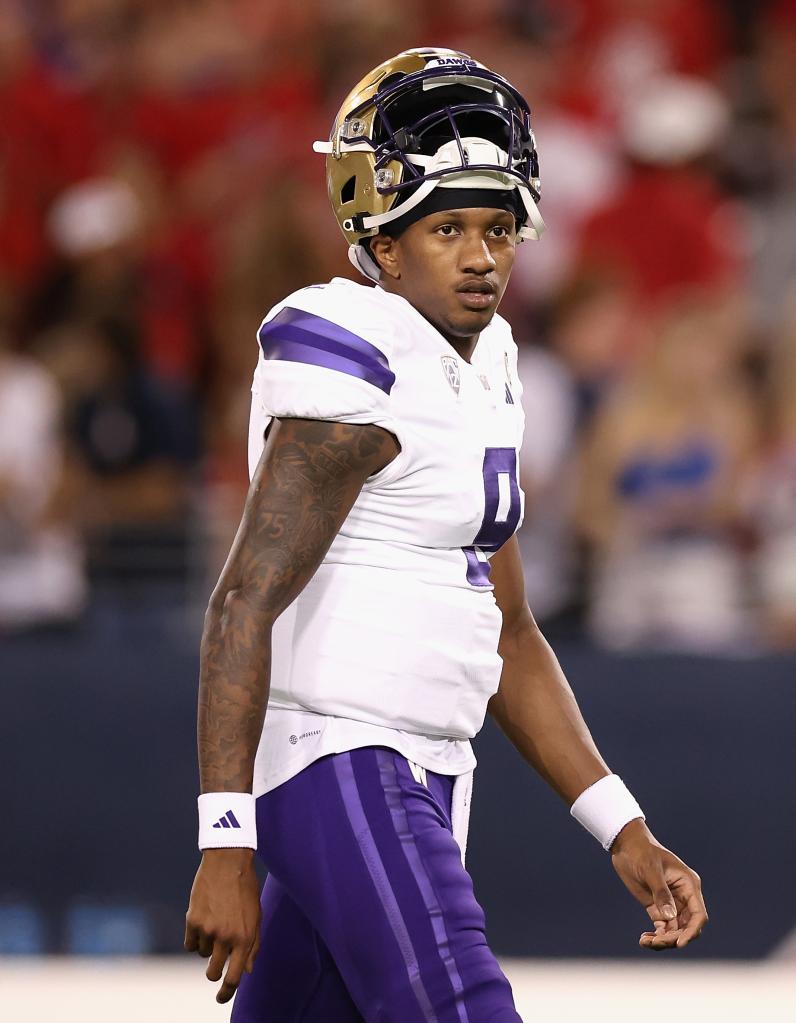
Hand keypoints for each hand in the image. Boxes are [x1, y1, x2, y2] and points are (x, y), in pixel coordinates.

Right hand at [184, 848, 261, 1002]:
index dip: (226, 992)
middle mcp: (226, 937)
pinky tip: (203, 919)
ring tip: (216, 920)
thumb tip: (247, 971)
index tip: (220, 999)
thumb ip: (253, 945)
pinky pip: (190, 943)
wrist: (228, 861)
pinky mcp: (192, 920)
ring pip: (202, 954)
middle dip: (214, 971)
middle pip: (213, 973)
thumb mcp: (256, 916)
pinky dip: (195, 937)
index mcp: (245, 938)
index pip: (234, 977)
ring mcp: (208, 929)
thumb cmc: (245, 889)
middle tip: (216, 961)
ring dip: (207, 944)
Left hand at [610, 819, 707, 950]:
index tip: (679, 943)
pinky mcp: (657, 907)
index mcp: (689, 885)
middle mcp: (683, 897)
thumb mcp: (650, 870)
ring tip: (645, 941)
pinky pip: (662, 928)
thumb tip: (670, 917)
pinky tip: (643, 939)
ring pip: (674, 931)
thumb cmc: (641, 851)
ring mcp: (671, 903)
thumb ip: (661, 893)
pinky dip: (655, 936)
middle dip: (673, 938)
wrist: (625, 845)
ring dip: (663, 940)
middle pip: (686, 927)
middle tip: (654, 941)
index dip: (692, 931)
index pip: (698, 915)